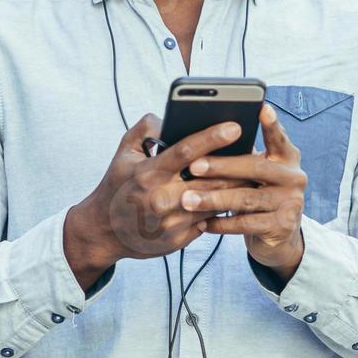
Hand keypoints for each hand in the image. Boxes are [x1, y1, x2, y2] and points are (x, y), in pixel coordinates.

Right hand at [64, 114, 258, 286]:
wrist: (103, 231)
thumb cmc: (117, 186)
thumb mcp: (124, 153)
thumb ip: (145, 129)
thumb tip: (170, 117)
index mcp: (149, 173)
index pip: (186, 151)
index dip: (212, 137)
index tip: (235, 126)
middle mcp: (161, 198)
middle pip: (210, 179)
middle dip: (235, 165)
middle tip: (254, 151)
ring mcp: (171, 222)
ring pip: (215, 201)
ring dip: (234, 188)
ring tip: (250, 173)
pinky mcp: (178, 240)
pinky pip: (208, 221)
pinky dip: (220, 208)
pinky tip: (231, 198)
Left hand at [176, 102, 306, 281]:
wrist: (279, 238)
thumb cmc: (258, 195)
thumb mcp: (257, 175)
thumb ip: (245, 156)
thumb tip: (207, 137)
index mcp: (287, 158)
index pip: (279, 138)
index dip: (271, 124)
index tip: (262, 108)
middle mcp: (293, 178)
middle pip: (254, 168)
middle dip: (221, 166)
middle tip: (194, 166)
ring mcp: (290, 203)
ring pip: (245, 198)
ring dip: (213, 199)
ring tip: (187, 200)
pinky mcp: (281, 227)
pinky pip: (245, 223)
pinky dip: (221, 224)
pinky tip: (202, 223)